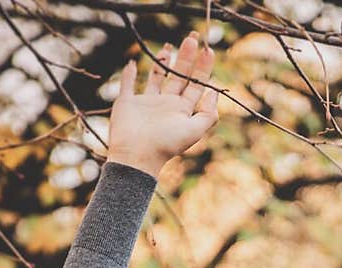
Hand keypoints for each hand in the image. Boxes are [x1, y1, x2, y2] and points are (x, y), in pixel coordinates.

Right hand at [107, 31, 219, 176]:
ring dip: (162, 62)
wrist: (137, 155)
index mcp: (181, 110)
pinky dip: (129, 74)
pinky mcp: (126, 103)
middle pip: (179, 76)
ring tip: (170, 46)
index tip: (208, 50)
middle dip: (186, 58)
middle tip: (192, 37)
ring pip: (156, 77)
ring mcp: (146, 103)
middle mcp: (165, 105)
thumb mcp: (194, 131)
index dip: (203, 68)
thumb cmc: (166, 144)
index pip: (195, 85)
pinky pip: (128, 85)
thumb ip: (208, 114)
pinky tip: (133, 62)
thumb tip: (214, 93)